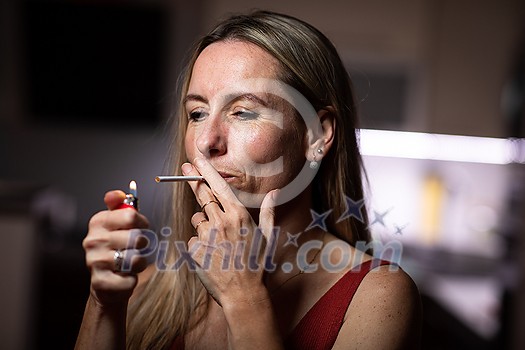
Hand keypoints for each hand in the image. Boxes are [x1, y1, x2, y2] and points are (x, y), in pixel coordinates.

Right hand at [82, 190, 149, 305]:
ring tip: (130, 263)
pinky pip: (130, 279)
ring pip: (135, 259)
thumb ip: (120, 206)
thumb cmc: (116, 249)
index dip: (143, 222)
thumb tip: (117, 194)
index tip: (142, 227)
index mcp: (98, 222)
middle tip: (135, 249)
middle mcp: (93, 240)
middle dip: (142, 245)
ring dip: (139, 263)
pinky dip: (132, 279)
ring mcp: (95, 261)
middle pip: (136, 238)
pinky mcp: (100, 282)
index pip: (130, 216)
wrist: (106, 283)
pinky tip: (124, 277)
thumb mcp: (117, 224)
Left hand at [183, 158, 277, 307]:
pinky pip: (193, 240)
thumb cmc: (257, 264)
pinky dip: (199, 244)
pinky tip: (212, 255)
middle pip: (202, 195)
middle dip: (193, 180)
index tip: (196, 159)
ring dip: (203, 226)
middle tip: (185, 170)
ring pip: (197, 221)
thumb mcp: (267, 236)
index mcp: (238, 215)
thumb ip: (268, 211)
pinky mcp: (194, 250)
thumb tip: (275, 192)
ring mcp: (206, 236)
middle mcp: (221, 222)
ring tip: (218, 243)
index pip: (219, 186)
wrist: (243, 294)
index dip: (206, 170)